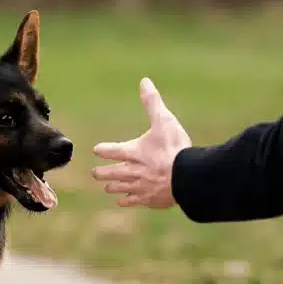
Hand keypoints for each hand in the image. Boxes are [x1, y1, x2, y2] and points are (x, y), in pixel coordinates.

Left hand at [91, 77, 191, 208]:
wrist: (187, 178)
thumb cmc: (175, 148)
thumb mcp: (164, 120)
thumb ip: (152, 102)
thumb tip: (144, 82)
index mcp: (133, 151)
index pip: (111, 150)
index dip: (103, 149)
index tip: (97, 149)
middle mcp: (132, 170)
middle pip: (111, 173)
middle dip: (102, 172)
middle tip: (95, 173)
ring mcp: (140, 187)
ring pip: (119, 188)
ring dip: (112, 187)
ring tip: (107, 188)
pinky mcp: (149, 199)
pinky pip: (133, 201)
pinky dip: (126, 201)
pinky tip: (123, 201)